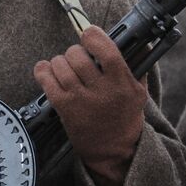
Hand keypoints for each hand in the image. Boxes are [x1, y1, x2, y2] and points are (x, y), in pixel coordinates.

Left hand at [34, 26, 146, 185]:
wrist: (113, 151)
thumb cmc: (125, 117)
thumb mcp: (139, 92)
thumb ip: (139, 66)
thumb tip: (141, 43)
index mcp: (122, 83)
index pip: (107, 52)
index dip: (94, 37)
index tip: (89, 34)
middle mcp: (102, 92)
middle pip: (78, 56)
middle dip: (74, 51)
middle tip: (77, 56)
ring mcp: (81, 101)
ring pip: (61, 67)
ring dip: (58, 61)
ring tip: (63, 65)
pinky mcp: (65, 109)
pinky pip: (47, 82)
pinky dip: (43, 71)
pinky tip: (46, 70)